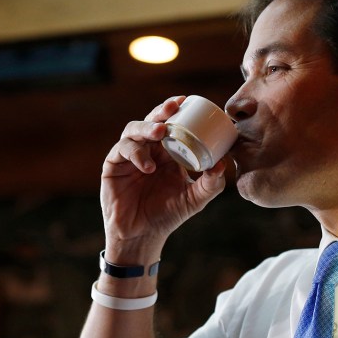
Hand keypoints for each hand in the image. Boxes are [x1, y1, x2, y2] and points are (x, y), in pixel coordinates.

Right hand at [101, 96, 226, 259]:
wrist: (142, 236)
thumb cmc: (168, 215)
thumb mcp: (195, 199)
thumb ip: (211, 183)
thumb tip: (224, 163)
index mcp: (166, 152)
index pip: (170, 124)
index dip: (175, 110)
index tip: (186, 101)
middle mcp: (147, 150)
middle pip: (151, 121)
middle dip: (161, 112)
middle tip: (173, 109)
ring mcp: (128, 156)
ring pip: (133, 130)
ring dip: (147, 128)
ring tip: (161, 132)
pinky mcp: (113, 166)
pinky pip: (122, 151)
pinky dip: (136, 154)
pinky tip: (149, 166)